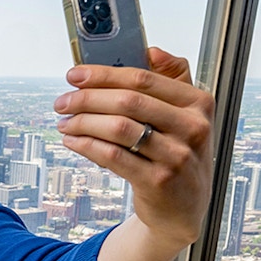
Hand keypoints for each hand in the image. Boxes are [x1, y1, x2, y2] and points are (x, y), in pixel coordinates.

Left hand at [54, 47, 214, 260]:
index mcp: (199, 102)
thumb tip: (152, 50)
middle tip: (61, 101)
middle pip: (128, 101)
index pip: (143, 78)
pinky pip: (113, 156)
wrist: (183, 209)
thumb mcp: (186, 116)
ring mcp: (177, 156)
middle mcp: (193, 127)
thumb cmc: (177, 153)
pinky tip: (71, 141)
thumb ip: (173, 79)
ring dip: (82, 122)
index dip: (104, 74)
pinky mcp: (158, 181)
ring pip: (118, 128)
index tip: (74, 74)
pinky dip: (86, 145)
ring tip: (63, 122)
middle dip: (87, 99)